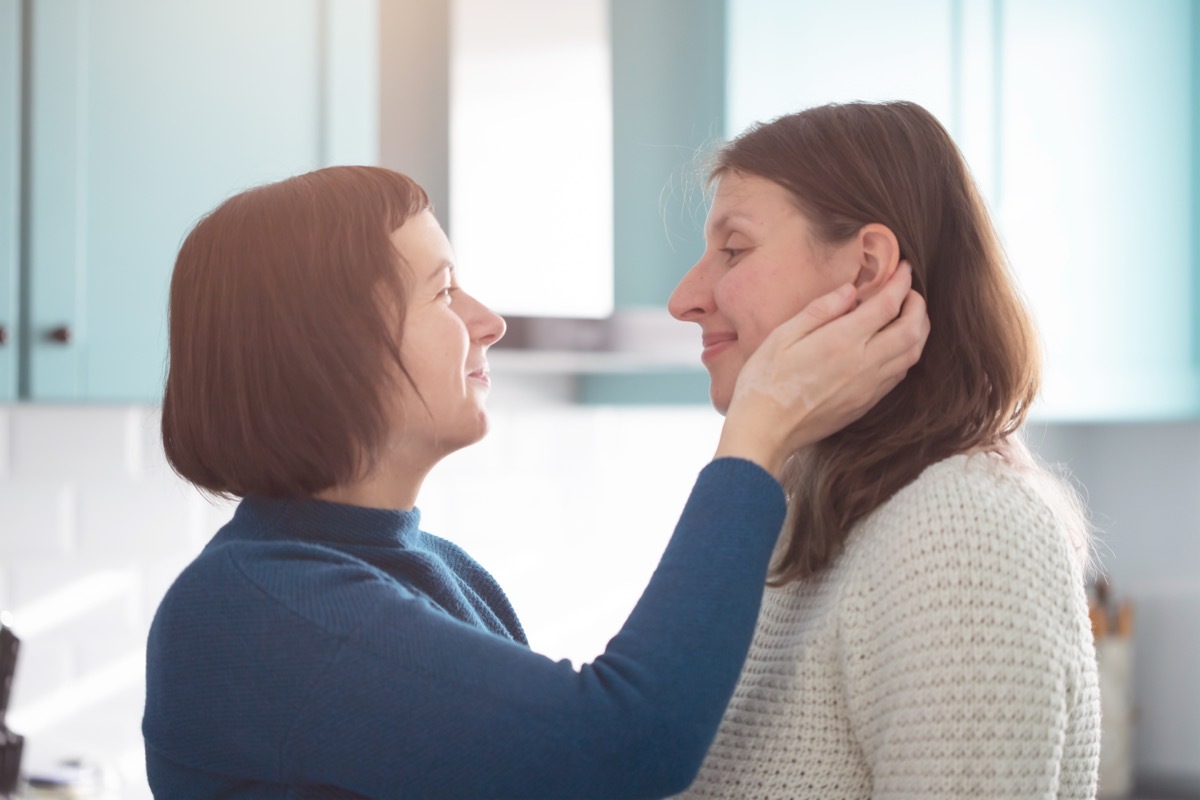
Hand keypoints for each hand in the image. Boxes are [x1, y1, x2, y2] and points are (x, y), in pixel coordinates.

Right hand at [715, 262, 928, 476]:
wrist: (765, 431)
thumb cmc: (765, 381)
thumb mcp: (782, 336)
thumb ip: (820, 310)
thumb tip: (850, 290)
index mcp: (841, 342)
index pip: (887, 305)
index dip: (901, 283)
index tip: (904, 269)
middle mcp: (863, 364)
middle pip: (912, 329)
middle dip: (918, 305)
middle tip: (909, 291)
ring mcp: (868, 387)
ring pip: (912, 354)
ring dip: (918, 330)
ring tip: (909, 315)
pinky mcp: (866, 404)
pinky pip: (899, 375)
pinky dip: (906, 354)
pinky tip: (894, 346)